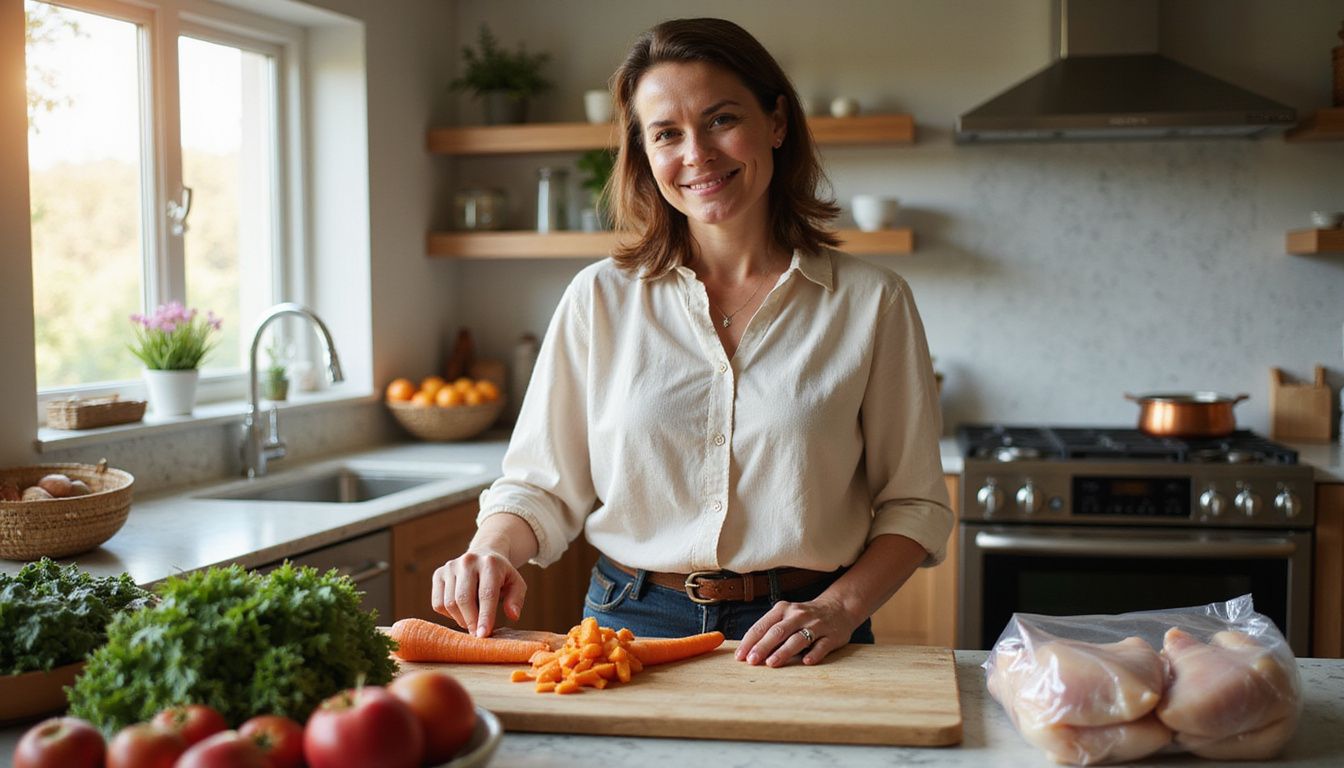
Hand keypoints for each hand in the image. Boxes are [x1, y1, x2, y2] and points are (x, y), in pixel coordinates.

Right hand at [431, 547, 527, 637]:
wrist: (483, 555)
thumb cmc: (501, 576)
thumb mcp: (516, 584)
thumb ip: (516, 599)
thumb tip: (513, 615)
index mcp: (490, 563)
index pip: (486, 594)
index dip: (485, 616)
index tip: (483, 634)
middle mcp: (468, 562)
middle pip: (464, 599)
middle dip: (471, 621)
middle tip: (478, 634)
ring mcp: (450, 567)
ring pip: (449, 603)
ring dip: (461, 619)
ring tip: (472, 621)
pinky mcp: (438, 574)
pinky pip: (438, 603)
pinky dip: (449, 615)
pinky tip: (461, 612)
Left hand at [735, 595, 859, 666]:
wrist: (838, 607)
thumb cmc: (804, 617)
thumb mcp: (786, 616)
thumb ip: (770, 631)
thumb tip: (749, 651)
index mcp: (783, 609)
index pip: (762, 626)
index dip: (750, 641)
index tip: (740, 656)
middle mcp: (798, 615)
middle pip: (778, 631)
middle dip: (763, 646)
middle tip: (751, 661)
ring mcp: (816, 625)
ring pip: (798, 638)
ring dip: (784, 651)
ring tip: (771, 663)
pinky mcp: (832, 636)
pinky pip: (822, 646)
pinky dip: (814, 654)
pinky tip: (805, 662)